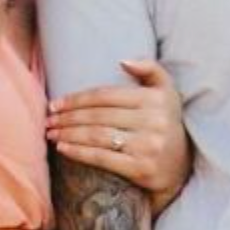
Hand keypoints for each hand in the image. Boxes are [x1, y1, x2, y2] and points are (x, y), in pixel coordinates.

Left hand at [46, 59, 190, 206]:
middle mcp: (154, 121)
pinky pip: (103, 158)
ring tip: (51, 133)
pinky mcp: (141, 169)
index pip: (106, 96)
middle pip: (99, 116)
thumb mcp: (166, 92)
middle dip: (68, 117)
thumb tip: (123, 60)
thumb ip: (150, 69)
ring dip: (68, 134)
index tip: (55, 104)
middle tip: (48, 120)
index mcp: (155, 99)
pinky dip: (79, 152)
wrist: (181, 169)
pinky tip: (62, 148)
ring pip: (98, 136)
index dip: (77, 99)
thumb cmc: (165, 124)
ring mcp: (148, 146)